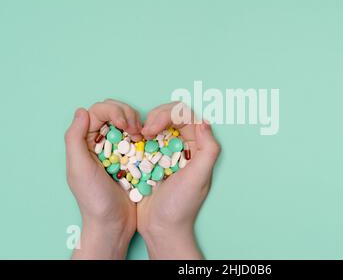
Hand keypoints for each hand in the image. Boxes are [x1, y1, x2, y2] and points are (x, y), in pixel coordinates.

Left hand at [65, 99, 142, 258]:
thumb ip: (75, 139)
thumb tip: (82, 111)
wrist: (114, 223)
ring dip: (137, 123)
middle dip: (127, 114)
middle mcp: (100, 141)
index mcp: (85, 141)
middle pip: (114, 111)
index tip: (126, 125)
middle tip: (136, 130)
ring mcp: (117, 148)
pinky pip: (139, 136)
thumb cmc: (94, 199)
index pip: (98, 111)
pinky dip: (144, 134)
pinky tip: (146, 142)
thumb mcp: (79, 169)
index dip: (114, 111)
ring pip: (128, 121)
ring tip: (141, 136)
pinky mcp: (132, 156)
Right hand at [138, 102, 220, 259]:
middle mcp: (185, 145)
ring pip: (158, 123)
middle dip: (156, 117)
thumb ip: (208, 149)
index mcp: (199, 146)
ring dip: (146, 125)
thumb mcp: (199, 178)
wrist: (161, 227)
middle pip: (171, 115)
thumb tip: (204, 122)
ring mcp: (168, 150)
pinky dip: (139, 136)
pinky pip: (146, 138)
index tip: (152, 128)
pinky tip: (134, 143)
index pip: (186, 116)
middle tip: (143, 131)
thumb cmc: (181, 205)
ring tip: (137, 137)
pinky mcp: (153, 157)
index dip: (168, 114)